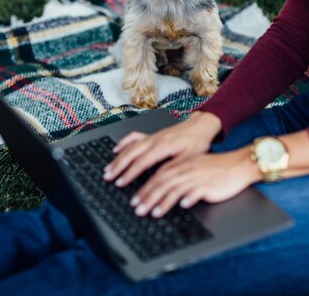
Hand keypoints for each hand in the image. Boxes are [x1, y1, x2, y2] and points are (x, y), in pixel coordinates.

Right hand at [103, 111, 221, 186]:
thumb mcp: (190, 159)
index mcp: (163, 146)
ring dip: (117, 158)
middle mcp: (154, 140)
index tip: (121, 182)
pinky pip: (133, 137)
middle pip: (131, 154)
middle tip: (108, 177)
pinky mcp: (151, 135)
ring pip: (129, 147)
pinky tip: (116, 149)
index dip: (130, 173)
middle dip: (118, 166)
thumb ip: (174, 168)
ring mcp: (151, 136)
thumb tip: (161, 180)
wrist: (200, 126)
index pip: (142, 162)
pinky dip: (123, 143)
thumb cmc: (197, 142)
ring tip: (108, 168)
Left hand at [129, 148, 259, 217]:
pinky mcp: (209, 184)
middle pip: (162, 183)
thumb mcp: (193, 167)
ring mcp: (197, 176)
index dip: (144, 189)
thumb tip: (162, 189)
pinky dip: (189, 198)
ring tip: (153, 213)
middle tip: (137, 209)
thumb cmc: (216, 168)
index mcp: (180, 165)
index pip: (157, 177)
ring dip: (163, 202)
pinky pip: (196, 191)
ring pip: (175, 188)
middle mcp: (186, 169)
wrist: (238, 164)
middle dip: (148, 197)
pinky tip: (182, 205)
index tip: (134, 201)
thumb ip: (177, 175)